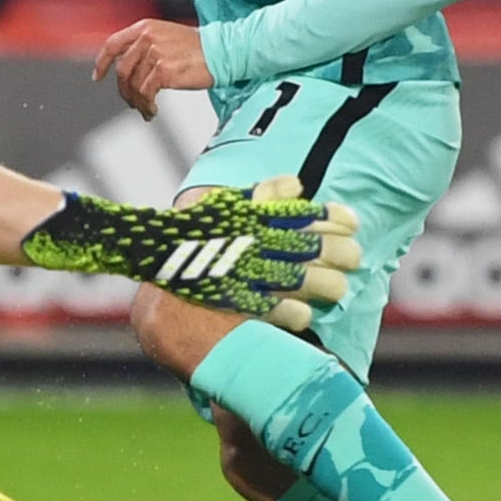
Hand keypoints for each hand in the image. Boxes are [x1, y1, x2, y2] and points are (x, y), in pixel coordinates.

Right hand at [20, 176, 363, 329]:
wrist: (145, 257)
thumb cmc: (190, 229)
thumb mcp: (224, 201)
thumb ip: (261, 193)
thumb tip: (297, 184)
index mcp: (250, 214)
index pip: (300, 212)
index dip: (331, 218)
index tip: (353, 223)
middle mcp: (250, 239)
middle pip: (307, 246)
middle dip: (338, 253)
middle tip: (355, 258)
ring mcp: (240, 269)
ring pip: (295, 278)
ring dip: (324, 284)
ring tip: (339, 290)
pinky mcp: (228, 297)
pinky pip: (267, 307)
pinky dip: (291, 312)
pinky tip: (307, 316)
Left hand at [91, 18, 212, 120]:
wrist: (223, 51)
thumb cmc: (199, 48)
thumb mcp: (167, 37)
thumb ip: (145, 46)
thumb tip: (127, 67)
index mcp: (145, 27)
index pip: (113, 43)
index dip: (102, 62)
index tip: (98, 75)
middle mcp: (147, 38)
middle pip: (122, 70)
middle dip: (123, 91)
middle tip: (130, 102)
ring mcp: (155, 54)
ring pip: (133, 85)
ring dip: (137, 102)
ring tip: (145, 109)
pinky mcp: (164, 71)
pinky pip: (146, 94)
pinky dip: (146, 107)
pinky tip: (152, 111)